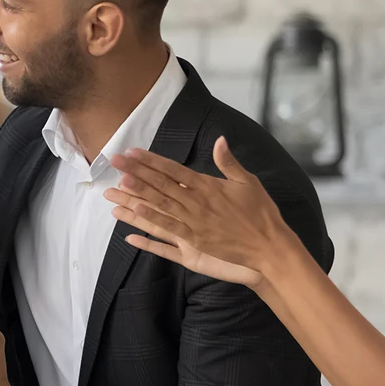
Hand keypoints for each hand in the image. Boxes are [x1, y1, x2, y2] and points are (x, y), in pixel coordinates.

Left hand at [105, 138, 293, 288]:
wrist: (270, 246)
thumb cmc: (261, 214)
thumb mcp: (248, 182)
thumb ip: (229, 163)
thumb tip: (220, 140)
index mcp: (208, 186)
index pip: (174, 169)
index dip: (152, 160)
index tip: (132, 152)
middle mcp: (198, 202)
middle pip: (161, 184)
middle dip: (136, 171)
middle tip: (114, 161)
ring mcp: (195, 222)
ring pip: (161, 205)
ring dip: (139, 194)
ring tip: (118, 184)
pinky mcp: (196, 241)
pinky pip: (169, 230)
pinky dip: (152, 222)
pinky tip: (136, 215)